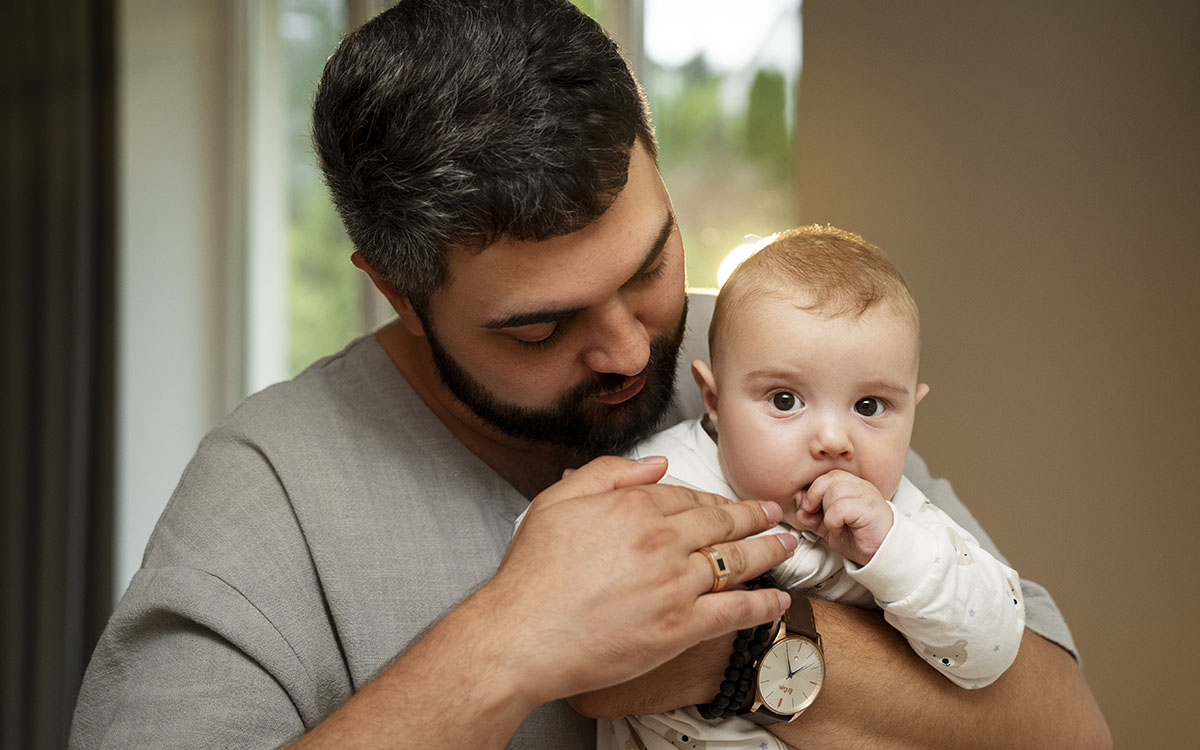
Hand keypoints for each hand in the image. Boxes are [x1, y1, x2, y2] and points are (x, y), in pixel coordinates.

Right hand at [484, 455, 796, 704]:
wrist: (521, 635)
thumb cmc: (532, 574)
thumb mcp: (557, 501)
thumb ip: (609, 473)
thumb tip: (656, 464)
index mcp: (635, 507)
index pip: (687, 496)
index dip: (710, 498)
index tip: (725, 502)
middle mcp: (662, 541)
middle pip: (722, 523)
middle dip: (753, 517)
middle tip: (772, 514)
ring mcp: (676, 585)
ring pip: (736, 561)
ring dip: (768, 552)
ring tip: (786, 546)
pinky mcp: (681, 628)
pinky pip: (735, 611)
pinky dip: (762, 604)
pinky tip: (778, 600)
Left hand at [794, 469, 891, 565]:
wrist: (883, 555)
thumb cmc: (859, 539)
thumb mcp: (830, 527)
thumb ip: (814, 517)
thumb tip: (799, 510)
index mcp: (852, 486)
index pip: (827, 476)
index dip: (813, 491)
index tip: (807, 509)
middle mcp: (861, 487)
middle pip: (829, 478)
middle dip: (815, 497)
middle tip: (814, 515)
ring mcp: (867, 496)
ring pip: (834, 492)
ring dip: (826, 512)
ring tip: (833, 526)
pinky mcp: (869, 510)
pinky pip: (841, 508)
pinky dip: (833, 522)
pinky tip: (839, 530)